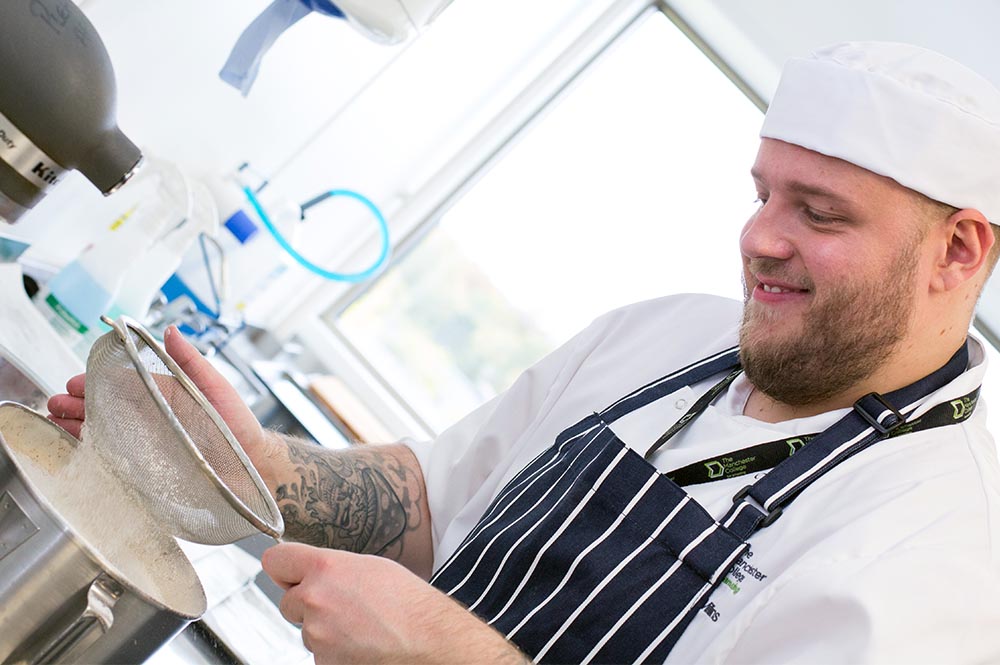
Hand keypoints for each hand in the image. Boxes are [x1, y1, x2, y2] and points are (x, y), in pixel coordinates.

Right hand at [47, 326, 279, 468]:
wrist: (253, 468)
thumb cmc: (238, 427)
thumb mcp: (216, 388)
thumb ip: (192, 361)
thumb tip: (170, 330)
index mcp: (163, 396)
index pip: (121, 385)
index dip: (95, 383)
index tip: (75, 383)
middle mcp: (152, 419)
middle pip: (106, 408)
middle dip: (78, 404)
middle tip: (56, 405)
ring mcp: (148, 444)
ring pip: (104, 431)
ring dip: (77, 426)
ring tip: (56, 424)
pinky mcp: (149, 469)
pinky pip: (114, 459)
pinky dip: (91, 453)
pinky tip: (74, 451)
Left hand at [263, 543, 524, 663]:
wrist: (427, 640)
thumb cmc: (408, 603)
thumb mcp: (370, 566)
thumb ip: (332, 567)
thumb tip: (310, 570)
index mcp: (324, 568)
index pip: (275, 561)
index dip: (285, 568)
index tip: (291, 573)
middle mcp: (314, 600)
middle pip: (288, 600)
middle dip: (307, 603)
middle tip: (341, 603)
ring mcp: (316, 634)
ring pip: (305, 629)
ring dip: (323, 629)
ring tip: (359, 624)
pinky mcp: (322, 662)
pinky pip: (319, 652)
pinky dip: (334, 650)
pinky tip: (360, 642)